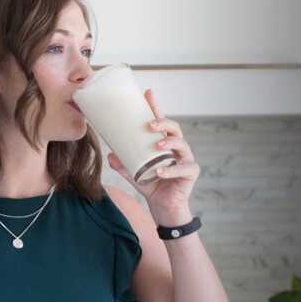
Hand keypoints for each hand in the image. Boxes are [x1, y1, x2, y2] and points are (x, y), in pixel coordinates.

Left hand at [107, 89, 200, 224]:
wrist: (164, 208)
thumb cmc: (152, 186)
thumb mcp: (134, 174)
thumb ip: (123, 165)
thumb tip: (110, 155)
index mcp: (164, 144)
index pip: (161, 122)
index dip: (155, 107)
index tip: (147, 93)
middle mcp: (177, 149)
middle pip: (175, 129)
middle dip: (164, 123)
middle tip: (150, 125)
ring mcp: (185, 160)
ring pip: (182, 145)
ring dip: (170, 142)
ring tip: (158, 145)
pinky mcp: (190, 173)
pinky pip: (183, 169)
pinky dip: (170, 170)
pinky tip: (159, 172)